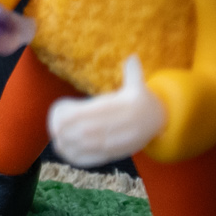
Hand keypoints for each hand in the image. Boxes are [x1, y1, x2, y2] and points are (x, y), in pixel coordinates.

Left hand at [48, 57, 169, 165]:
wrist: (160, 121)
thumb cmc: (141, 101)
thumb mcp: (139, 87)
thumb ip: (133, 73)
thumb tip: (132, 57)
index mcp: (121, 108)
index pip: (93, 114)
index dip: (74, 118)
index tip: (59, 118)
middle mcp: (120, 126)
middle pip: (90, 131)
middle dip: (69, 133)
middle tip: (55, 131)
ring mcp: (121, 141)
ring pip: (93, 146)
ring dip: (73, 146)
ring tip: (58, 143)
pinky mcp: (120, 152)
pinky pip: (99, 158)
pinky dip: (82, 159)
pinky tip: (70, 155)